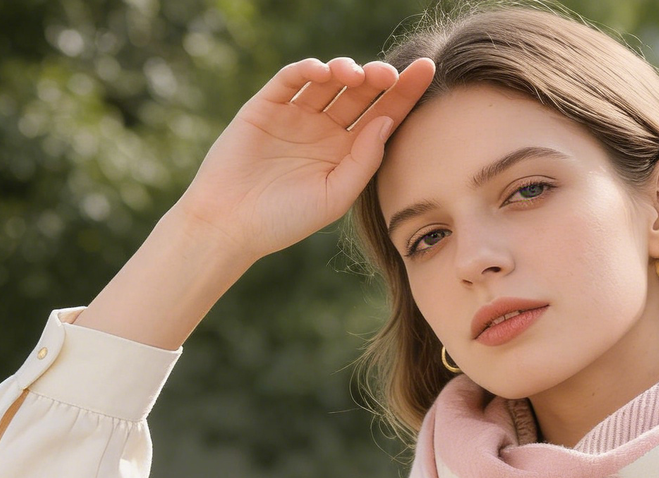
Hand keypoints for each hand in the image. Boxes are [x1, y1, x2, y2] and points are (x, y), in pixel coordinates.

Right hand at [176, 54, 434, 264]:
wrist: (231, 225)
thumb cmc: (284, 221)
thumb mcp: (335, 196)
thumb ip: (363, 161)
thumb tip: (388, 120)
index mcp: (346, 152)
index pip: (382, 115)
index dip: (405, 93)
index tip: (427, 70)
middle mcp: (324, 129)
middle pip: (359, 93)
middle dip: (378, 78)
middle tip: (392, 73)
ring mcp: (296, 114)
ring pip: (328, 80)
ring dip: (346, 70)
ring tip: (358, 75)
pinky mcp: (267, 105)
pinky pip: (291, 79)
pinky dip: (307, 70)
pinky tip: (324, 72)